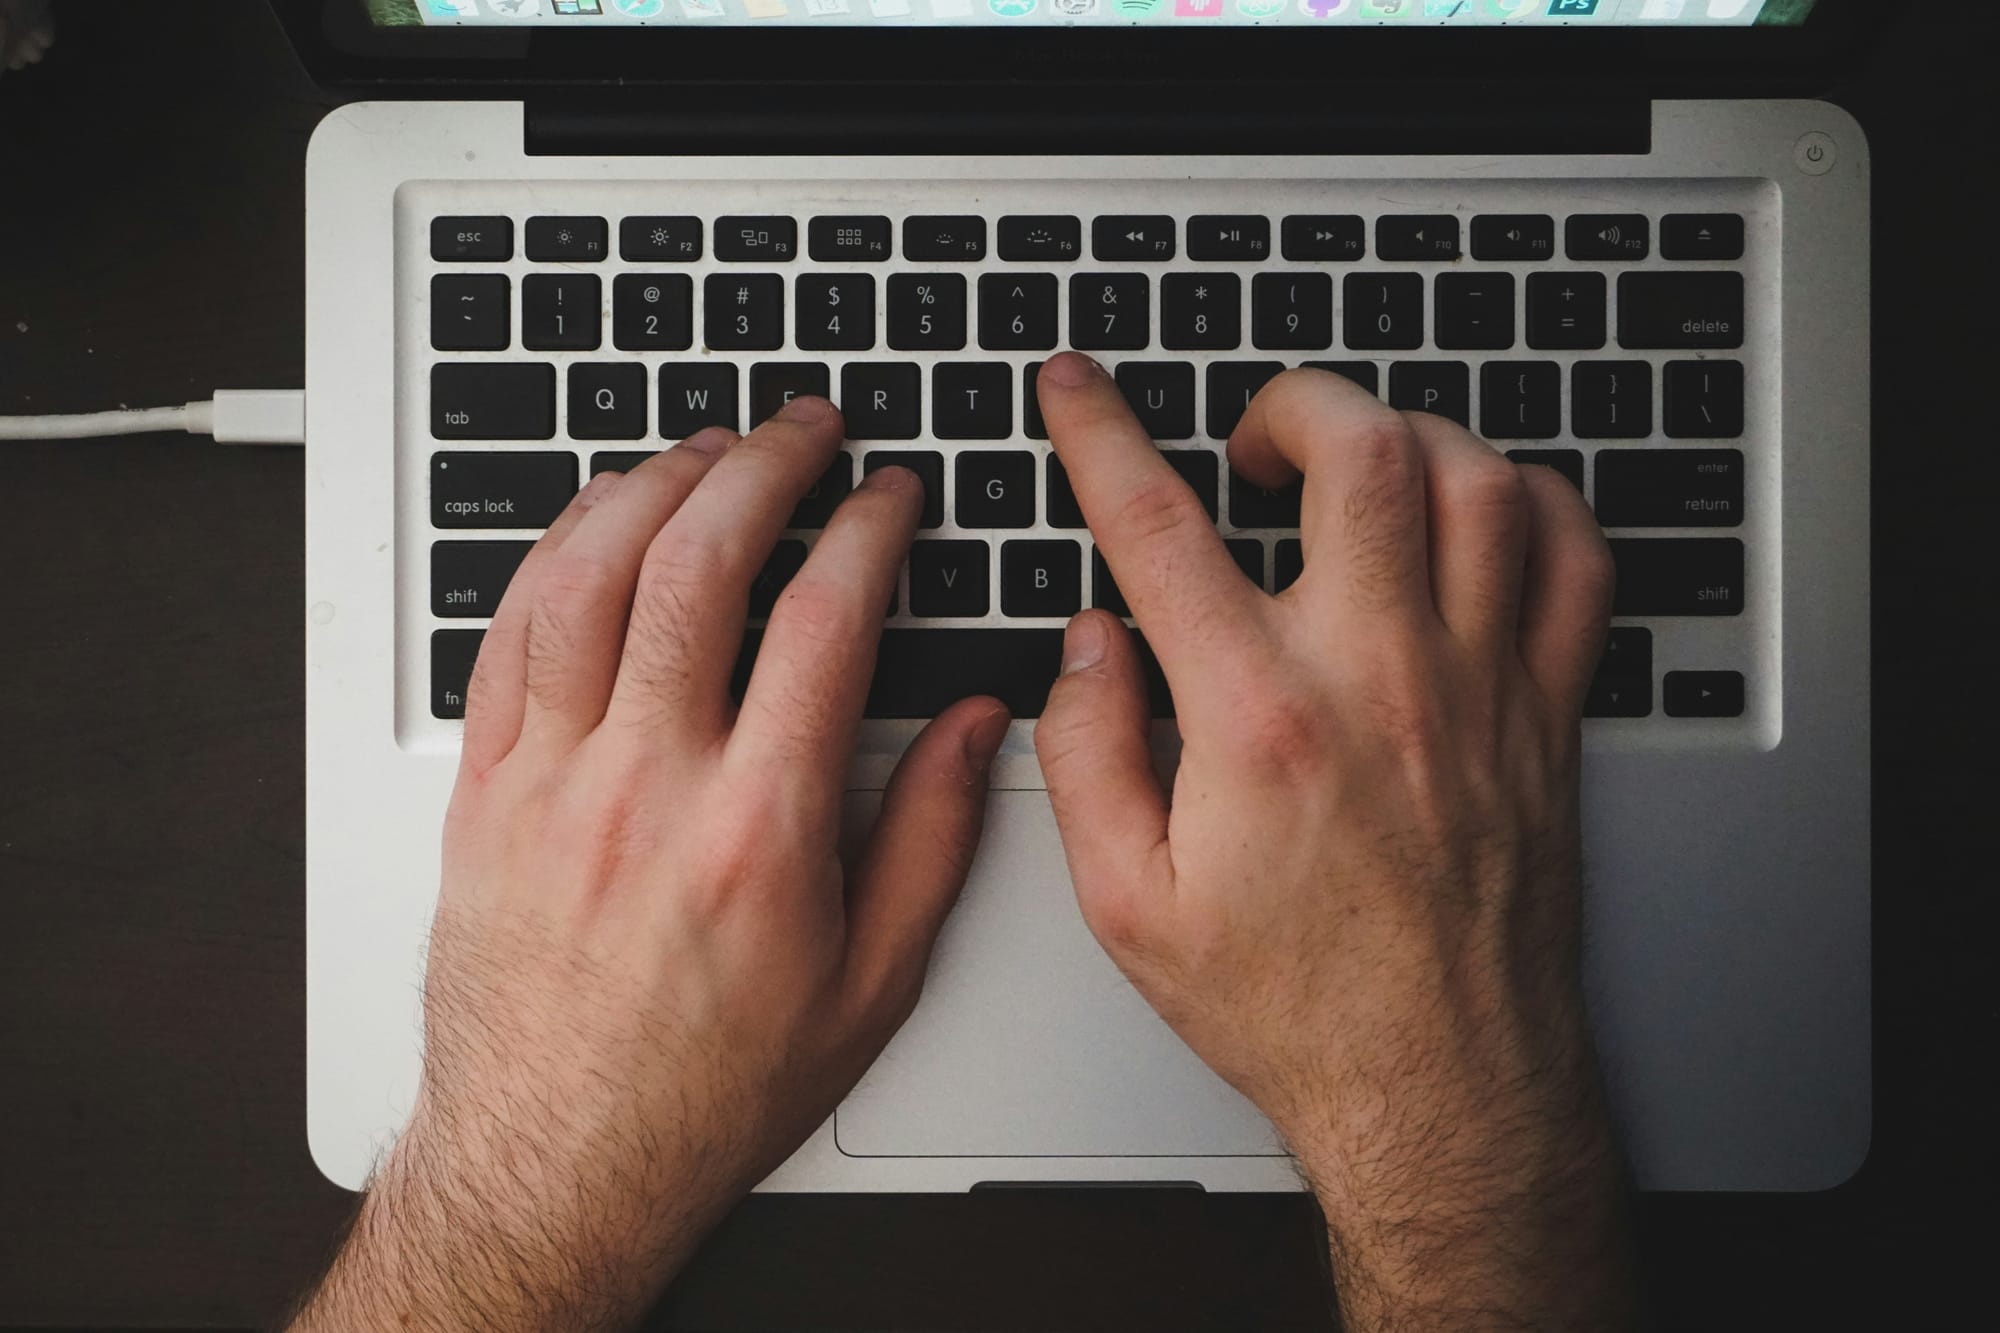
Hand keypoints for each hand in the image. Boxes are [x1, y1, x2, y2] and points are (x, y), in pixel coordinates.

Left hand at [291, 399, 1008, 1332]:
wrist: (557, 1160)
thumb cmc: (708, 1087)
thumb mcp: (871, 985)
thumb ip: (932, 839)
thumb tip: (977, 726)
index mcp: (759, 830)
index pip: (826, 621)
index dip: (870, 529)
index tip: (891, 497)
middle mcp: (647, 788)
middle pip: (702, 565)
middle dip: (765, 465)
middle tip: (805, 428)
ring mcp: (551, 781)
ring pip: (591, 578)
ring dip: (654, 486)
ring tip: (705, 448)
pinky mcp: (483, 792)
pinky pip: (506, 635)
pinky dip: (555, 553)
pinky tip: (595, 522)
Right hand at [1033, 356, 1634, 1330]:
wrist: (1438, 1085)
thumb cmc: (1294, 1006)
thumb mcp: (1129, 905)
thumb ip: (1085, 756)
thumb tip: (1086, 648)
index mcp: (1259, 720)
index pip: (1159, 526)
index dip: (1101, 434)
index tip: (1079, 391)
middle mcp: (1379, 679)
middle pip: (1358, 454)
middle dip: (1291, 404)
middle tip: (1252, 442)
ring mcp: (1479, 687)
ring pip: (1475, 482)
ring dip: (1407, 439)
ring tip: (1358, 468)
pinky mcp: (1543, 713)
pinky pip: (1572, 559)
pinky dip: (1529, 503)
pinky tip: (1477, 514)